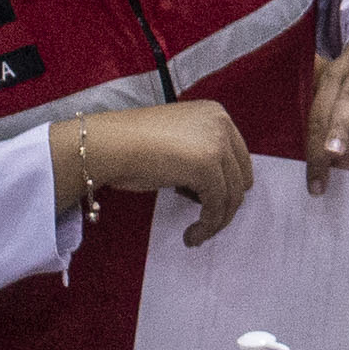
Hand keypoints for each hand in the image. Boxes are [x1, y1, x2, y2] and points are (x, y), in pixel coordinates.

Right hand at [76, 100, 252, 245]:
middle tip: (203, 220)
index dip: (226, 185)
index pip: (238, 158)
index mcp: (216, 114)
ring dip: (215, 220)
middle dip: (223, 203)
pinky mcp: (207, 167)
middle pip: (240, 177)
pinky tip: (191, 235)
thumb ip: (202, 153)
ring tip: (196, 235)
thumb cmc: (131, 145)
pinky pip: (216, 207)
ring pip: (231, 196)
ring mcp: (216, 144)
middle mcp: (221, 124)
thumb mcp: (178, 141)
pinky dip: (207, 226)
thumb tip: (219, 188)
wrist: (108, 145)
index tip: (208, 203)